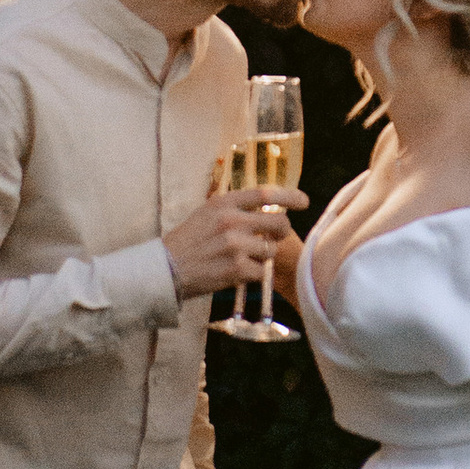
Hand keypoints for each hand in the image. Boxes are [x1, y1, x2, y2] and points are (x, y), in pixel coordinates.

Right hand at [165, 187, 309, 298]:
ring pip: (271, 250)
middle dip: (281, 232)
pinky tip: (235, 272)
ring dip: (262, 256)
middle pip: (279, 223)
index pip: (265, 194)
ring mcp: (236, 245)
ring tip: (242, 258)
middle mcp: (232, 221)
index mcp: (224, 203)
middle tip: (273, 238)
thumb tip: (265, 207)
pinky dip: (253, 274)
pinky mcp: (238, 268)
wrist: (167, 269)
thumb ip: (233, 208)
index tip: (303, 201)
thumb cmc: (188, 241)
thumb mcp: (206, 213)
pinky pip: (261, 271)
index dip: (289, 197)